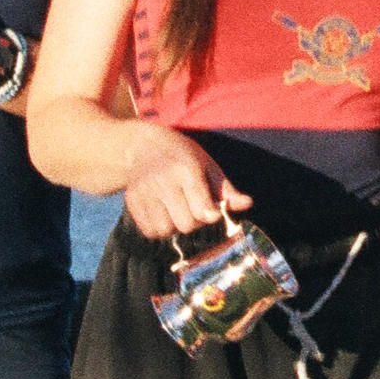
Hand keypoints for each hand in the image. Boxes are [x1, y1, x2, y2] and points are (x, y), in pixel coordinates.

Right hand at [120, 124, 247, 241]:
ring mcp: (144, 193)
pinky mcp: (131, 202)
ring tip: (177, 212)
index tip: (211, 209)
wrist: (143, 146)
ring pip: (166, 231)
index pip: (203, 211)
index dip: (211, 215)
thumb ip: (227, 189)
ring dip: (175, 228)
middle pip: (186, 225)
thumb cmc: (182, 156)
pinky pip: (149, 232)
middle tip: (193, 208)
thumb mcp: (208, 166)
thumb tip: (247, 204)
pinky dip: (158, 229)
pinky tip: (163, 214)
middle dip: (195, 222)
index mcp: (186, 170)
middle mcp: (163, 182)